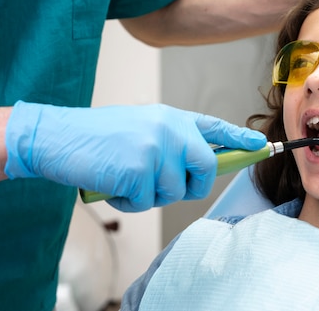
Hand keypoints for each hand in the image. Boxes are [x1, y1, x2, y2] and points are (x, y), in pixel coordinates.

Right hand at [4, 101, 266, 211]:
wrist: (57, 136)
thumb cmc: (97, 136)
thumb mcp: (142, 127)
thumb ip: (171, 141)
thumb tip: (195, 167)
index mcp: (171, 117)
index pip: (215, 128)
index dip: (240, 139)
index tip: (261, 146)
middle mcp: (170, 129)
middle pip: (207, 168)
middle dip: (192, 186)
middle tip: (167, 185)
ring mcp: (157, 148)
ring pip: (174, 191)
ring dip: (149, 194)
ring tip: (124, 177)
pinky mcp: (140, 169)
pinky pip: (147, 201)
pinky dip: (129, 201)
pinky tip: (112, 184)